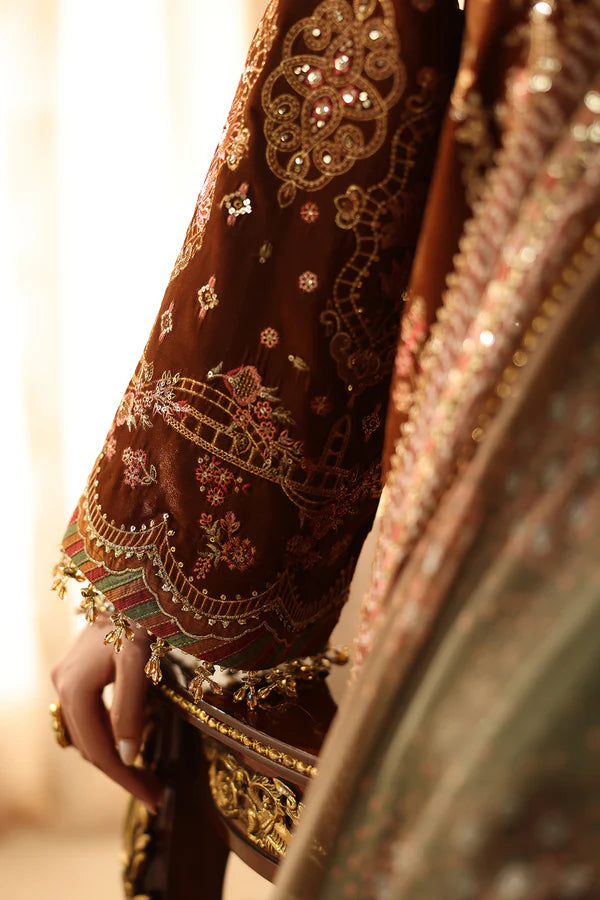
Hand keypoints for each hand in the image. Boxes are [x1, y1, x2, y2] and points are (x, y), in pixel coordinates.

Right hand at [51, 614, 162, 812]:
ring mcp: (64, 679)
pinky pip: (87, 717)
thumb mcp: (138, 664)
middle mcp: (62, 687)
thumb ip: (130, 710)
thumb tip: (127, 756)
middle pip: (91, 746)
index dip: (126, 778)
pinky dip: (106, 735)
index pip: (100, 750)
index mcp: (75, 689)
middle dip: (122, 773)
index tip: (154, 799)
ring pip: (87, 734)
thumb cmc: (136, 620)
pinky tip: (127, 743)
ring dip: (113, 756)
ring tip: (145, 775)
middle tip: (155, 794)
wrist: (129, 584)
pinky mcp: (73, 672)